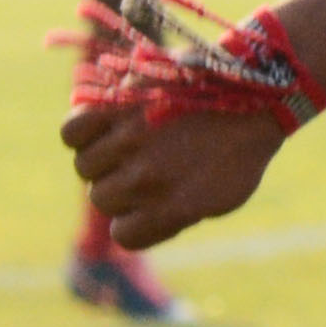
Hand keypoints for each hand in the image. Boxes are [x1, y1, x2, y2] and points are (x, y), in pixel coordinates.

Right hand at [58, 0, 316, 249]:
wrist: (254, 91)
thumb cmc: (239, 147)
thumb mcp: (220, 197)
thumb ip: (175, 214)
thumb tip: (135, 219)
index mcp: (175, 209)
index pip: (124, 235)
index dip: (133, 221)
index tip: (147, 204)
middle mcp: (147, 179)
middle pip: (102, 198)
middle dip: (119, 185)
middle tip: (143, 163)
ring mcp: (130, 141)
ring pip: (86, 167)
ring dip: (102, 157)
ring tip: (127, 141)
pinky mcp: (117, 107)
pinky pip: (71, 133)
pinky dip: (81, 131)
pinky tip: (103, 126)